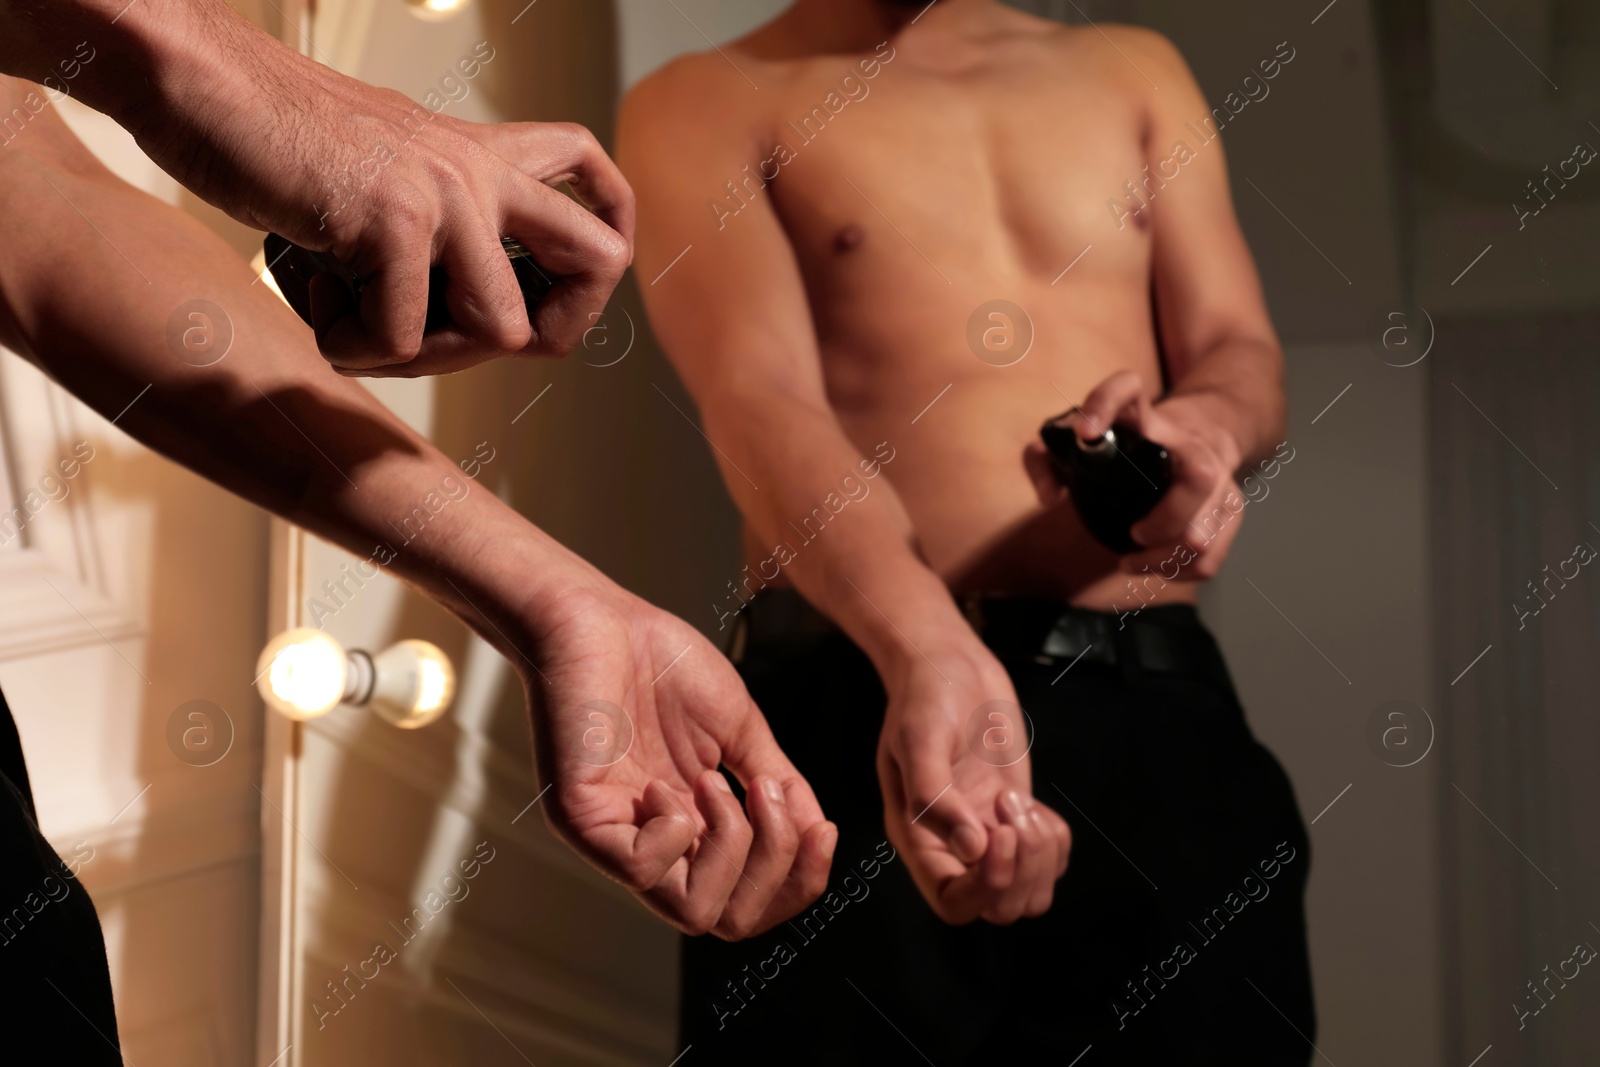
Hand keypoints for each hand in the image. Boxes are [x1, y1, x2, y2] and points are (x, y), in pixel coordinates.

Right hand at [128, 13, 632, 374]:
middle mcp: (480, 171)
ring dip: (427, 359)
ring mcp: (445, 195)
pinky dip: (349, 347)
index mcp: (482, 154)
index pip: (592, 175)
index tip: (565, 291)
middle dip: (554, 331)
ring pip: (501, 331)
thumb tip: (453, 318)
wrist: (202, 85)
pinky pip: (400, 340)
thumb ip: (435, 226)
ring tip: (360, 322)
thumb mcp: (384, 174)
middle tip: (462, 341)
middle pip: (600, 262)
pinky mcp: (394, 220)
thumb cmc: (274, 138)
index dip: (608, 238)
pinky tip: (313, 300)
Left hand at [518, 581, 834, 938]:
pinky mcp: (581, 820)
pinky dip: (677, 830)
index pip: (752, 903)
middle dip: (776, 865)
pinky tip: (664, 782)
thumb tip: (819, 833)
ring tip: (713, 780)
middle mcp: (656, 848)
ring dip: (730, 846)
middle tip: (764, 792)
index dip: (800, 880)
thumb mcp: (740, 731)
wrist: (602, 618)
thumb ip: (778, 785)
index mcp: (693, 831)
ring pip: (696, 913)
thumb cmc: (662, 664)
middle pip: (733, 921)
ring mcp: (616, 840)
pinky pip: (644, 872)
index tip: (823, 827)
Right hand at [876, 636, 1070, 924]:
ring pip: (1029, 893)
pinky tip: (1036, 804)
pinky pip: (1051, 862)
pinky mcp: (1016, 818)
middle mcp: (953, 848)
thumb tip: (973, 851)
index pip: (954, 904)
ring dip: (1042, 857)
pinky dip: (1056, 841)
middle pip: (998, 907)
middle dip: (1021, 869)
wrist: (948, 664)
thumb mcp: (919, 739)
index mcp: (918, 839)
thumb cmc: (925, 697)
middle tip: (1014, 809)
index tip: (1000, 834)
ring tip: (1022, 806)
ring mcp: (988, 835)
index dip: (986, 888)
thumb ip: (936, 797)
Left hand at [1025, 370, 1244, 578]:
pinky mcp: (1228, 506)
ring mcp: (1217, 474)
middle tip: (1135, 532)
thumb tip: (1049, 496)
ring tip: (1129, 561)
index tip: (1083, 433)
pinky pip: (1213, 553)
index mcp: (1142, 416)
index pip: (1126, 388)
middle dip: (1167, 517)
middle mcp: (1187, 441)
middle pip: (1200, 475)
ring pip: (1212, 521)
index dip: (1104, 403)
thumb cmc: (1127, 443)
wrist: (1196, 432)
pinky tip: (1153, 567)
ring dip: (1168, 555)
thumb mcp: (1083, 440)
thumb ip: (1046, 458)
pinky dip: (1181, 569)